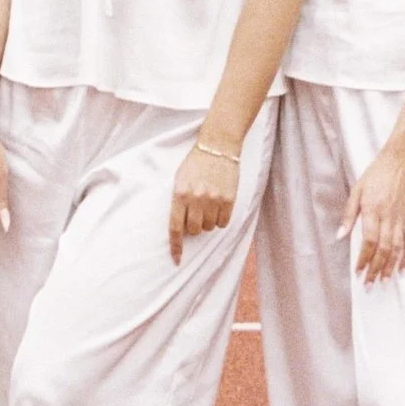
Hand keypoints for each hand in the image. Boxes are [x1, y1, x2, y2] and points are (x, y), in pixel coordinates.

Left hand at [169, 142, 241, 262]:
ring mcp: (214, 199)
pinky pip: (223, 222)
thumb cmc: (195, 164)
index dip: (176, 246)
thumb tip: (181, 227)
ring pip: (210, 227)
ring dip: (208, 221)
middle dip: (194, 227)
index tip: (176, 259)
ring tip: (208, 205)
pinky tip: (218, 206)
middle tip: (196, 214)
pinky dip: (220, 219)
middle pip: (194, 230)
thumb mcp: (179, 179)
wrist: (218, 146)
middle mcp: (196, 198)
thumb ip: (178, 202)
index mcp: (180, 194)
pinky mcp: (229, 199)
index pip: (175, 227)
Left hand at [341, 147, 404, 281]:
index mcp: (373, 211)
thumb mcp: (356, 191)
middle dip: (376, 269)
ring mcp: (401, 219)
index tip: (358, 272)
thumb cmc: (374, 175)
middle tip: (369, 285)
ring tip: (384, 281)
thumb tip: (339, 236)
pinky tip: (403, 269)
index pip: (369, 242)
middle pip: (383, 250)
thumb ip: (349, 215)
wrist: (399, 162)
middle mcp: (388, 218)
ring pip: (397, 249)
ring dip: (390, 267)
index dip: (364, 259)